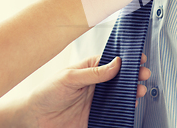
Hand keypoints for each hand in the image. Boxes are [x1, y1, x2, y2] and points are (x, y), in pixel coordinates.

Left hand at [23, 54, 150, 127]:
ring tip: (139, 91)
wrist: (33, 119)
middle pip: (120, 78)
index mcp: (89, 69)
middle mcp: (95, 84)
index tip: (139, 59)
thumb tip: (115, 63)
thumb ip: (93, 72)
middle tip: (143, 75)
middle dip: (133, 75)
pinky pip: (113, 113)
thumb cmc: (46, 93)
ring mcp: (97, 100)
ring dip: (131, 92)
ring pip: (119, 95)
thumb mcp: (69, 78)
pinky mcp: (96, 116)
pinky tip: (129, 107)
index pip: (112, 62)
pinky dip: (124, 110)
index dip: (127, 60)